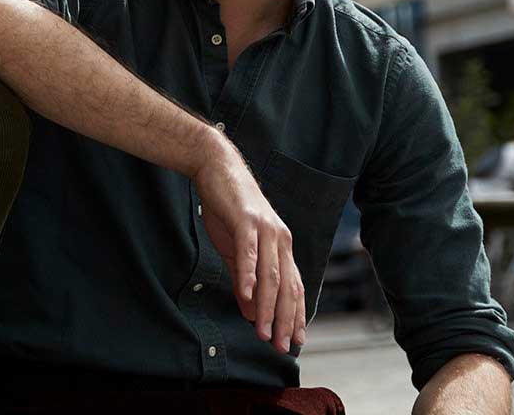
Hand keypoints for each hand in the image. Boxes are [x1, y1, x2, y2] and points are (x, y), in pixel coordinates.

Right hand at [193, 151, 304, 352]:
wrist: (218, 168)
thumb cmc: (228, 209)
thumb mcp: (236, 249)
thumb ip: (245, 280)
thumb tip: (251, 311)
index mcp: (281, 247)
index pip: (294, 288)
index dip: (296, 316)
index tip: (295, 341)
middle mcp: (280, 240)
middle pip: (287, 287)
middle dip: (285, 319)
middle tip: (281, 345)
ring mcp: (265, 230)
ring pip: (271, 275)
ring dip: (269, 306)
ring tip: (263, 330)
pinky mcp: (246, 221)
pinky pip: (250, 252)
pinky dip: (250, 275)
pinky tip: (248, 296)